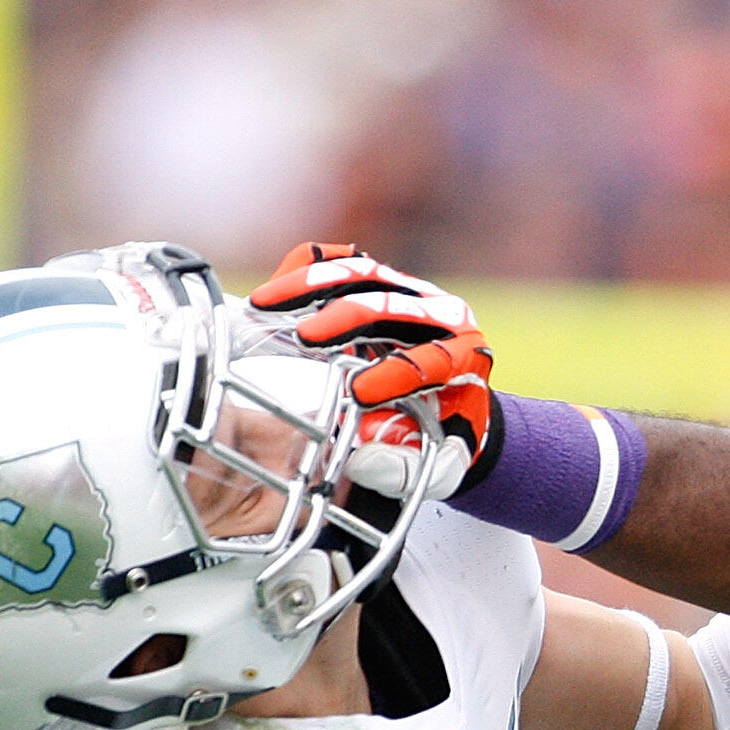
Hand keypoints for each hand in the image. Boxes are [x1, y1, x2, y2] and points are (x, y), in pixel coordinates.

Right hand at [248, 244, 492, 495]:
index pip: (431, 359)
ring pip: (362, 272)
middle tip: (305, 338)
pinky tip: (273, 292)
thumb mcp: (432, 466)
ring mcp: (408, 291)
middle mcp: (441, 315)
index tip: (357, 394)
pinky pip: (340, 260)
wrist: (447, 405)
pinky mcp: (377, 279)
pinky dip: (305, 270)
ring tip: (266, 306)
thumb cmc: (440, 438)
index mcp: (463, 358)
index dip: (395, 373)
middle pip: (390, 304)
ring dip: (311, 286)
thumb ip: (403, 468)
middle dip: (346, 318)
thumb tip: (363, 460)